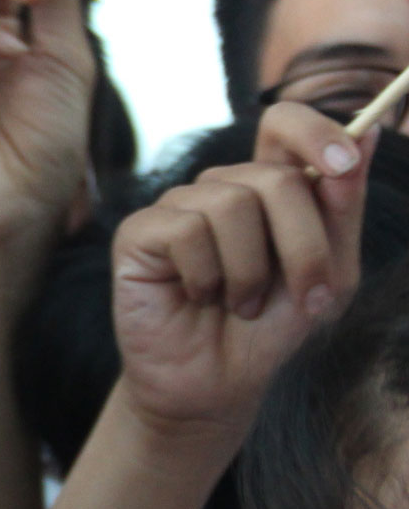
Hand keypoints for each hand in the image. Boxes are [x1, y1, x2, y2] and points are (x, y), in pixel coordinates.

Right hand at [110, 101, 367, 440]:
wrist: (216, 385)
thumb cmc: (270, 329)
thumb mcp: (329, 272)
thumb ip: (343, 207)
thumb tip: (368, 134)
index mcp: (268, 188)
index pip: (285, 123)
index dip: (315, 131)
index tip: (345, 164)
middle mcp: (221, 188)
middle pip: (275, 176)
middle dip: (302, 244)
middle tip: (303, 296)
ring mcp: (177, 207)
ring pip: (231, 204)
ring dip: (249, 271)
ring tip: (238, 304)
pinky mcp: (139, 233)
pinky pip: (186, 231)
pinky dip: (206, 276)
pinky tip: (199, 297)